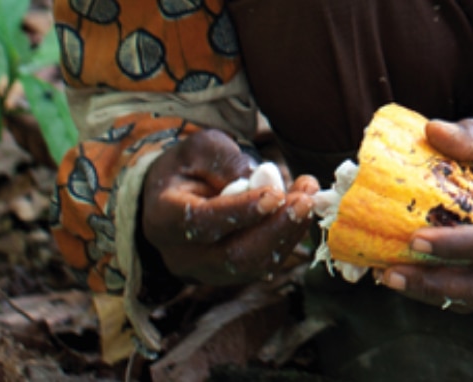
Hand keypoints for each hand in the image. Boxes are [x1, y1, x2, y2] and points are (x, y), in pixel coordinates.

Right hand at [142, 129, 318, 284]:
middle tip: (304, 199)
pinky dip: (287, 238)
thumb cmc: (188, 168)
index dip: (241, 211)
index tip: (275, 195)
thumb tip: (263, 180)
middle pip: (233, 255)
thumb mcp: (199, 149)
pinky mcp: (232, 276)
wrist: (176, 197)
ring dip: (288, 232)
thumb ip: (226, 161)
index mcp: (164, 219)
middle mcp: (183, 255)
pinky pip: (264, 264)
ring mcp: (208, 272)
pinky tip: (301, 210)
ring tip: (308, 196)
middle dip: (275, 228)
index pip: (203, 223)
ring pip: (254, 264)